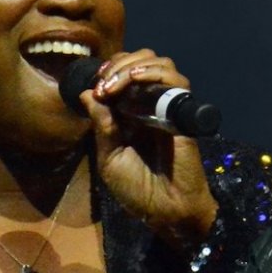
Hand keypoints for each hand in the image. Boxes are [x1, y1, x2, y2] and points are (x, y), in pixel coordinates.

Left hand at [83, 48, 216, 246]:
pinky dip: (156, 74)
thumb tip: (87, 93)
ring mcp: (168, 108)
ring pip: (161, 64)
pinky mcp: (183, 114)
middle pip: (143, 61)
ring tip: (117, 83)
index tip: (98, 84)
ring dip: (135, 66)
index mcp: (131, 113)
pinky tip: (137, 81)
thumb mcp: (109, 158)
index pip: (124, 73)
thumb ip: (101, 125)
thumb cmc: (137, 191)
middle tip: (106, 83)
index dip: (110, 70)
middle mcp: (150, 105)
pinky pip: (177, 83)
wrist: (165, 211)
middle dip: (120, 64)